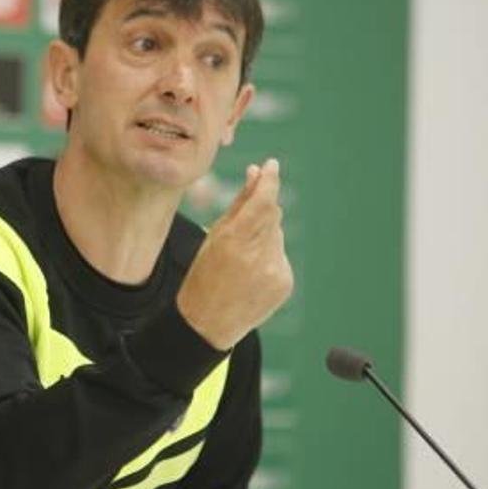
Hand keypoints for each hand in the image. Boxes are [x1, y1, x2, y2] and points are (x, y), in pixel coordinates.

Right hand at [177, 159, 293, 350]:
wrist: (206, 324)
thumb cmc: (203, 276)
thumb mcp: (213, 237)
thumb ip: (238, 203)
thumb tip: (255, 172)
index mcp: (234, 241)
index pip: (264, 200)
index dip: (270, 180)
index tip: (272, 164)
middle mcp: (258, 255)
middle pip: (272, 215)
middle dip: (260, 213)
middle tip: (240, 229)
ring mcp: (274, 270)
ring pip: (277, 236)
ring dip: (263, 238)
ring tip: (240, 261)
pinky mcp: (284, 283)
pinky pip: (281, 257)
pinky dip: (269, 257)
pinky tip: (250, 274)